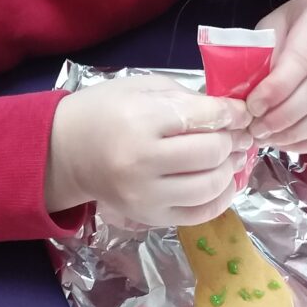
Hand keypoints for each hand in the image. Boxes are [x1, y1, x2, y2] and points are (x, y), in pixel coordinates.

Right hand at [46, 76, 251, 226]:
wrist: (66, 151)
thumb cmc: (105, 110)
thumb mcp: (142, 88)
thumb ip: (186, 98)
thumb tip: (230, 112)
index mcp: (140, 120)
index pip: (204, 118)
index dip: (231, 113)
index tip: (240, 111)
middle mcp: (142, 162)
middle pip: (211, 153)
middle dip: (232, 140)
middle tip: (237, 133)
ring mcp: (146, 195)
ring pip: (210, 186)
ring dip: (230, 169)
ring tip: (231, 155)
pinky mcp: (149, 218)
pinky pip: (199, 213)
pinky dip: (221, 197)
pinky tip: (224, 180)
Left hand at [245, 0, 306, 152]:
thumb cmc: (301, 24)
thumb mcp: (278, 24)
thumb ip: (266, 53)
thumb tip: (249, 94)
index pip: (304, 58)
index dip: (277, 87)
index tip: (253, 107)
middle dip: (286, 114)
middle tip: (258, 129)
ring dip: (300, 132)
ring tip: (271, 139)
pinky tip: (291, 144)